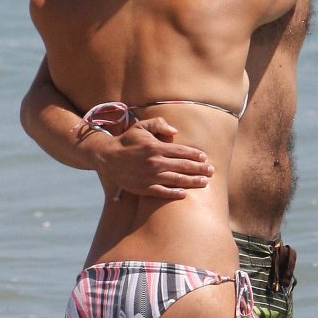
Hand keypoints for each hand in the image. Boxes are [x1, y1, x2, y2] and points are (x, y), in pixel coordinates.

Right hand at [87, 116, 212, 198]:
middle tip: (211, 171)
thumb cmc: (127, 141)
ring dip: (192, 181)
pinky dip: (175, 193)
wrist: (107, 158)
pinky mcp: (144, 188)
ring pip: (177, 180)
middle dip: (200, 169)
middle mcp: (154, 162)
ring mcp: (150, 176)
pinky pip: (163, 192)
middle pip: (183, 166)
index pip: (181, 151)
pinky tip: (185, 193)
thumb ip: (159, 124)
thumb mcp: (141, 127)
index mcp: (155, 147)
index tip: (205, 157)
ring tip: (204, 182)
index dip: (195, 155)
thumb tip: (175, 131)